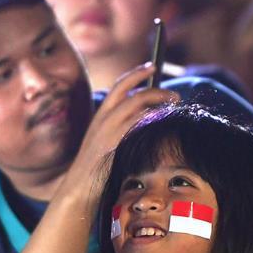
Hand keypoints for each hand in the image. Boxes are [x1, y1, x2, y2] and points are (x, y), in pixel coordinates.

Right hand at [68, 63, 178, 206]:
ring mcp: (110, 133)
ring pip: (140, 111)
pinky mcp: (116, 147)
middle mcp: (104, 120)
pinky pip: (140, 129)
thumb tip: (143, 114)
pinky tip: (165, 127)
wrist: (78, 186)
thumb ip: (117, 125)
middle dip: (158, 92)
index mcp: (100, 115)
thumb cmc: (93, 166)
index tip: (152, 66)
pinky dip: (154, 124)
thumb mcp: (102, 139)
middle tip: (175, 97)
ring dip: (161, 109)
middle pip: (136, 95)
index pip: (120, 86)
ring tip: (174, 111)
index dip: (137, 73)